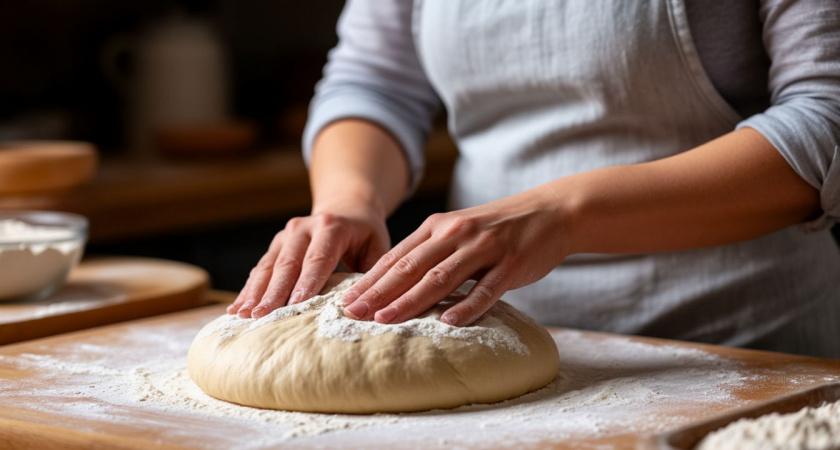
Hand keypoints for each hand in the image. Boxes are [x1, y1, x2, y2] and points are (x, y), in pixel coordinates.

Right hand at [227, 210, 389, 318]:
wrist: (346, 208)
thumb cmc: (365, 235)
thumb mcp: (377, 248)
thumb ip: (369, 275)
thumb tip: (365, 307)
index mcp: (331, 226)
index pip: (318, 258)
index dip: (306, 282)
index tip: (296, 305)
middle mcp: (303, 227)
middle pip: (287, 264)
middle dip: (274, 293)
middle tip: (262, 317)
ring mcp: (285, 236)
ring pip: (268, 267)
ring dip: (255, 293)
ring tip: (244, 316)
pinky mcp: (275, 246)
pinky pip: (259, 269)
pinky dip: (248, 290)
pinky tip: (236, 309)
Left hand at [340, 186, 571, 326]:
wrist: (549, 213)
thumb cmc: (497, 230)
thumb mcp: (457, 232)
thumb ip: (429, 253)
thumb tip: (392, 285)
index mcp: (438, 228)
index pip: (396, 257)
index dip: (369, 281)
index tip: (345, 302)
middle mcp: (456, 234)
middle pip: (411, 267)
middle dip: (379, 292)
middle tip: (352, 314)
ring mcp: (484, 249)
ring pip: (441, 277)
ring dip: (411, 300)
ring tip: (386, 320)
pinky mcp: (510, 264)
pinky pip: (486, 288)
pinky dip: (468, 306)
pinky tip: (450, 322)